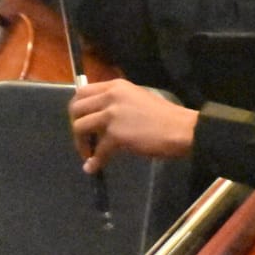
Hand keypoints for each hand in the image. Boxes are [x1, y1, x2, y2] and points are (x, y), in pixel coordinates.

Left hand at [68, 79, 195, 173]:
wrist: (180, 129)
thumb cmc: (164, 116)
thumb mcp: (137, 98)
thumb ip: (117, 102)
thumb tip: (100, 117)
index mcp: (116, 86)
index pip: (83, 91)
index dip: (77, 108)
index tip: (80, 121)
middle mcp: (110, 96)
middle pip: (76, 108)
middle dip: (74, 126)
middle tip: (83, 140)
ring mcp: (112, 115)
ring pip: (80, 127)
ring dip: (81, 144)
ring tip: (88, 154)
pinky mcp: (116, 135)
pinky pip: (98, 150)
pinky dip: (94, 161)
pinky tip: (94, 168)